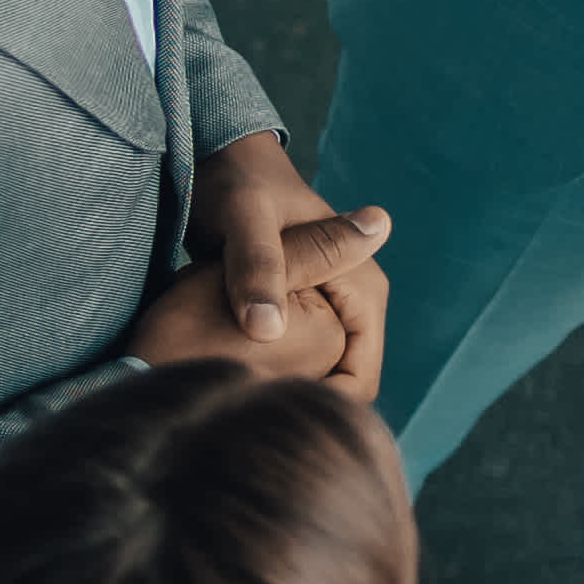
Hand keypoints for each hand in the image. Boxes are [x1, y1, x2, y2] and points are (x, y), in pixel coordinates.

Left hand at [202, 135, 397, 403]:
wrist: (220, 161)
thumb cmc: (234, 183)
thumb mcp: (244, 220)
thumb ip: (258, 267)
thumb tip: (268, 330)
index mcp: (364, 287)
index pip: (360, 380)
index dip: (318, 409)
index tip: (257, 422)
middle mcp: (356, 304)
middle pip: (341, 388)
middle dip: (294, 407)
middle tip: (233, 421)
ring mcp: (330, 312)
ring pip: (318, 380)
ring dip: (279, 396)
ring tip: (225, 410)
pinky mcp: (302, 315)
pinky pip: (297, 365)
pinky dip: (267, 378)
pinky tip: (225, 388)